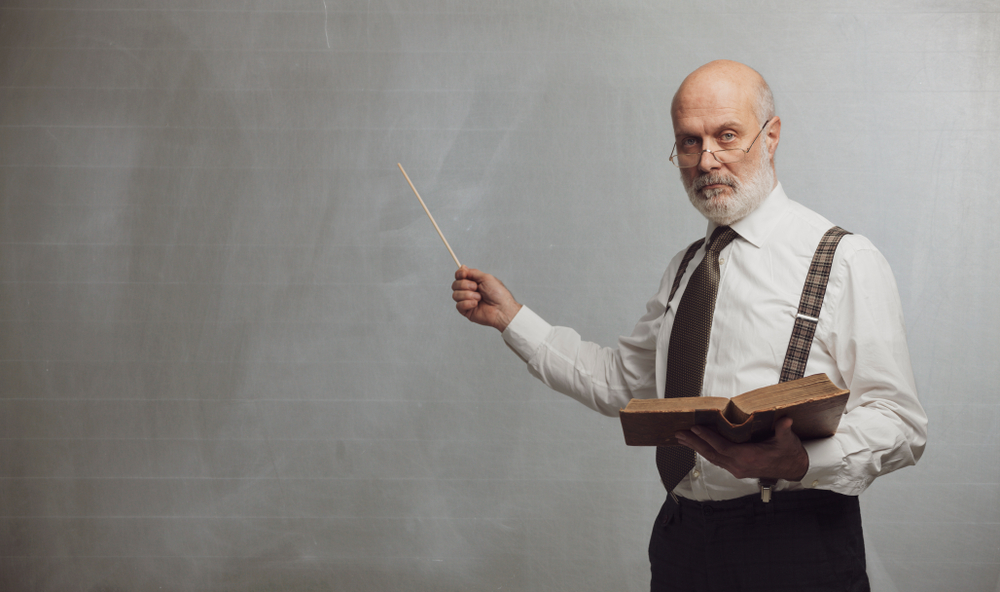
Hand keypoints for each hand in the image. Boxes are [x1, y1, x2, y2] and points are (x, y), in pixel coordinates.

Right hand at [451, 266, 521, 331]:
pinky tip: (476, 304)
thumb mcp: (486, 278)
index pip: (459, 276)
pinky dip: (467, 303)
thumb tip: (462, 267)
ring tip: (479, 298)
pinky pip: (459, 306)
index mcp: (473, 282)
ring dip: (468, 295)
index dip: (459, 274)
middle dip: (465, 285)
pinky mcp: (466, 311)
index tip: (463, 274)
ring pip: (455, 295)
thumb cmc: (498, 294)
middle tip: (476, 287)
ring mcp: (466, 301)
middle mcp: (469, 291)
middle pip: (455, 285)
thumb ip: (472, 272)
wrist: (502, 308)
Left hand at [674, 417, 808, 481]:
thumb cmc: (789, 453)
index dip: (707, 438)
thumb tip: (787, 420)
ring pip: (712, 458)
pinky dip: (706, 452)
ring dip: (697, 448)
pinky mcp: (737, 470)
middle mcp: (739, 466)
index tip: (695, 429)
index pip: (722, 447)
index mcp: (749, 458)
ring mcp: (737, 470)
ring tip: (682, 439)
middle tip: (679, 434)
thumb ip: (784, 430)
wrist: (794, 469)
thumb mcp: (788, 440)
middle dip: (694, 443)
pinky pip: (717, 460)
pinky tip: (698, 446)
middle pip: (712, 454)